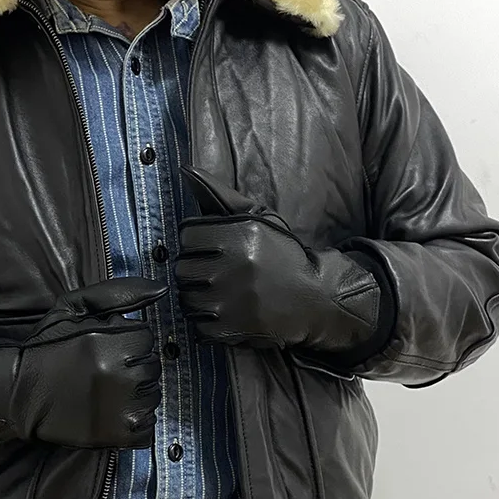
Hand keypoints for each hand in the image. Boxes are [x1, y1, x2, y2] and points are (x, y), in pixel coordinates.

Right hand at [0, 277, 168, 448]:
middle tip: (103, 371)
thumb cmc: (48, 348)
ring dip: (134, 393)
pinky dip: (134, 420)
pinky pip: (148, 425)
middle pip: (152, 366)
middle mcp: (122, 375)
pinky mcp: (121, 434)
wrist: (20, 394)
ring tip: (105, 392)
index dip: (125, 341)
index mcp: (113, 342)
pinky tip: (110, 412)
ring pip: (152, 395)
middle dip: (131, 365)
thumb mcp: (73, 308)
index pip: (146, 337)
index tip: (105, 349)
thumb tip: (161, 287)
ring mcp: (123, 408)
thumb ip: (118, 293)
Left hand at [174, 164, 382, 352]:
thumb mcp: (257, 218)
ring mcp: (231, 301)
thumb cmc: (282, 255)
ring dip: (198, 295)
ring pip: (186, 297)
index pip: (186, 237)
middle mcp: (234, 267)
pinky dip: (205, 319)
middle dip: (195, 269)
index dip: (197, 243)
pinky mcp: (231, 328)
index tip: (212, 249)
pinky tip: (224, 311)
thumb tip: (186, 170)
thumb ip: (218, 195)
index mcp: (238, 235)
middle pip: (183, 268)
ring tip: (219, 292)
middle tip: (215, 272)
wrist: (315, 298)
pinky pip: (197, 324)